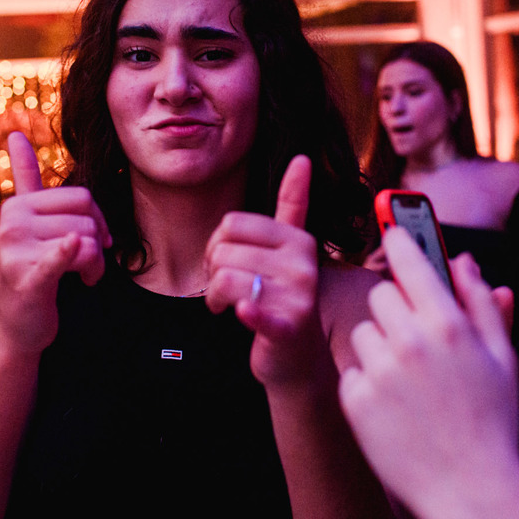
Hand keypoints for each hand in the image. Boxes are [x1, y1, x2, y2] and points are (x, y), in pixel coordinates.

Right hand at [0, 132, 110, 352]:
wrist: (15, 324)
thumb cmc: (30, 268)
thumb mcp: (28, 222)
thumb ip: (24, 178)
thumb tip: (13, 132)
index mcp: (18, 205)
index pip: (81, 197)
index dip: (98, 219)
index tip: (97, 239)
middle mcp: (12, 222)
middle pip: (86, 218)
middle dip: (99, 244)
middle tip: (91, 266)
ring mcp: (16, 250)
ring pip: (86, 241)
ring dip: (95, 265)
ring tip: (86, 278)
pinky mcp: (26, 278)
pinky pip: (57, 259)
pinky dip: (68, 255)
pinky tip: (73, 255)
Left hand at [205, 155, 328, 388]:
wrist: (299, 361)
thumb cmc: (285, 299)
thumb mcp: (291, 250)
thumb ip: (294, 205)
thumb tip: (303, 157)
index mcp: (299, 239)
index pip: (232, 224)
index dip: (218, 245)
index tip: (229, 264)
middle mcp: (303, 264)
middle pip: (224, 251)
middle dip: (214, 273)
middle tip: (229, 291)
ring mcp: (298, 296)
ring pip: (224, 278)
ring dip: (215, 297)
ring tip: (230, 306)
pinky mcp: (287, 328)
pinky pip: (254, 308)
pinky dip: (247, 312)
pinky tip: (245, 313)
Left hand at [338, 228, 518, 518]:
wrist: (471, 492)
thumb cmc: (494, 423)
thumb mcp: (502, 359)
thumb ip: (482, 304)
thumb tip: (464, 260)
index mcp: (449, 325)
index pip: (408, 261)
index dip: (398, 240)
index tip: (393, 232)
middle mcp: (410, 342)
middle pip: (379, 295)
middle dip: (395, 309)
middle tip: (415, 339)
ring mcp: (380, 372)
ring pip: (362, 332)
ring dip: (380, 348)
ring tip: (410, 384)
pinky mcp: (355, 401)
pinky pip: (353, 372)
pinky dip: (369, 385)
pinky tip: (396, 410)